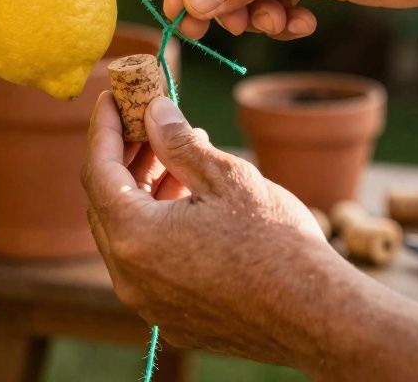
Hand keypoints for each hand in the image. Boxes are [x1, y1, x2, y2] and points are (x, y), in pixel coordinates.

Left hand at [81, 93, 344, 367]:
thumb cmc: (278, 243)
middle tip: (147, 122)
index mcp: (135, 239)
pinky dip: (159, 226)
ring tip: (179, 156)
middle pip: (107, 204)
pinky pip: (150, 264)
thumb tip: (154, 112)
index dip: (103, 129)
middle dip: (124, 159)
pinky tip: (190, 200)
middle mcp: (129, 278)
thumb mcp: (227, 178)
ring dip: (144, 192)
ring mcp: (149, 304)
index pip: (97, 171)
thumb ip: (178, 142)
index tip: (110, 97)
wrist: (320, 316)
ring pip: (129, 236)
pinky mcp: (172, 318)